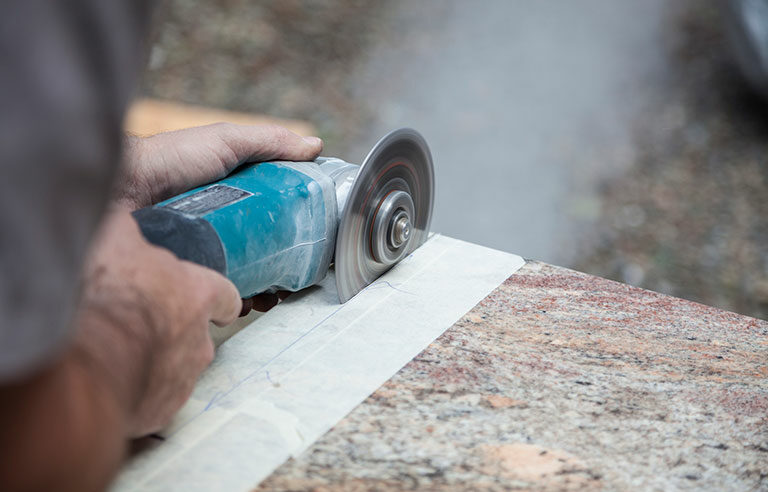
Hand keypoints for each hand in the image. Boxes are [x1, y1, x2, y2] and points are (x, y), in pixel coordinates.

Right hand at [74, 206, 240, 435]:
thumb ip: (129, 224)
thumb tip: (126, 212)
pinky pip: (154, 399)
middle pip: (197, 335)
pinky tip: (110, 379)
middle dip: (173, 330)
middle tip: (138, 323)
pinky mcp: (160, 411)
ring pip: (176, 369)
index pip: (225, 296)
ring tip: (117, 352)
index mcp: (197, 295)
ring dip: (154, 361)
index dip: (216, 298)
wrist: (79, 362)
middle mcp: (198, 341)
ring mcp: (182, 380)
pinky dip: (138, 392)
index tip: (208, 301)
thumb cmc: (102, 294)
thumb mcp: (114, 236)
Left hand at [116, 123, 319, 314]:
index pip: (279, 218)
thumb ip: (270, 141)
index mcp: (240, 197)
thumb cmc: (172, 158)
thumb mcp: (227, 141)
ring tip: (272, 296)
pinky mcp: (192, 270)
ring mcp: (209, 249)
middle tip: (292, 281)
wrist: (121, 189)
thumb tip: (316, 146)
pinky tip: (244, 301)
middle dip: (283, 270)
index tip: (313, 249)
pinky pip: (219, 290)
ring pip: (247, 275)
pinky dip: (236, 298)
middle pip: (266, 252)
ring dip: (264, 290)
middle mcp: (227, 225)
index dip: (298, 234)